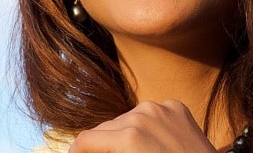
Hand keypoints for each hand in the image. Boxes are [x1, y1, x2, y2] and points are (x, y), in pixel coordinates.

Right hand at [69, 99, 216, 152]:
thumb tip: (88, 150)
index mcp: (128, 137)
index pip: (86, 140)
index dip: (76, 152)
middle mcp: (142, 114)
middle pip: (104, 128)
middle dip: (100, 146)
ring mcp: (161, 107)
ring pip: (125, 119)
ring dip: (121, 134)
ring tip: (129, 152)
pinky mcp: (176, 105)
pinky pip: (149, 114)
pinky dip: (144, 126)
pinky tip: (152, 143)